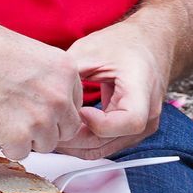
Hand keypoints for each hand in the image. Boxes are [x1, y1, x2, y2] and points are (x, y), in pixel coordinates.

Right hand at [0, 12, 83, 160]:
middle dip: (44, 127)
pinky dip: (5, 143)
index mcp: (67, 71)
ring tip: (2, 113)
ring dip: (25, 136)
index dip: (53, 109)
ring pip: (45, 145)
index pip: (74, 105)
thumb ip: (49, 79)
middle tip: (18, 114)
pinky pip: (20, 153)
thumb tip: (52, 100)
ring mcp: (42, 118)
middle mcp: (60, 96)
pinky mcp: (19, 137)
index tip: (35, 105)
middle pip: (65, 129)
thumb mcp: (31, 54)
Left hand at [59, 18, 171, 160]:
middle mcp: (148, 114)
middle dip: (74, 138)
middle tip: (49, 125)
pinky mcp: (131, 131)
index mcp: (142, 90)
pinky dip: (84, 141)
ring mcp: (142, 126)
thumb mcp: (91, 50)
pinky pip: (105, 144)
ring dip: (76, 144)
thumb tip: (43, 96)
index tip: (77, 111)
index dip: (98, 123)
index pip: (128, 122)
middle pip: (109, 141)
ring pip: (104, 149)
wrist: (149, 44)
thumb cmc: (125, 44)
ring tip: (52, 129)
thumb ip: (69, 75)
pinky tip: (66, 130)